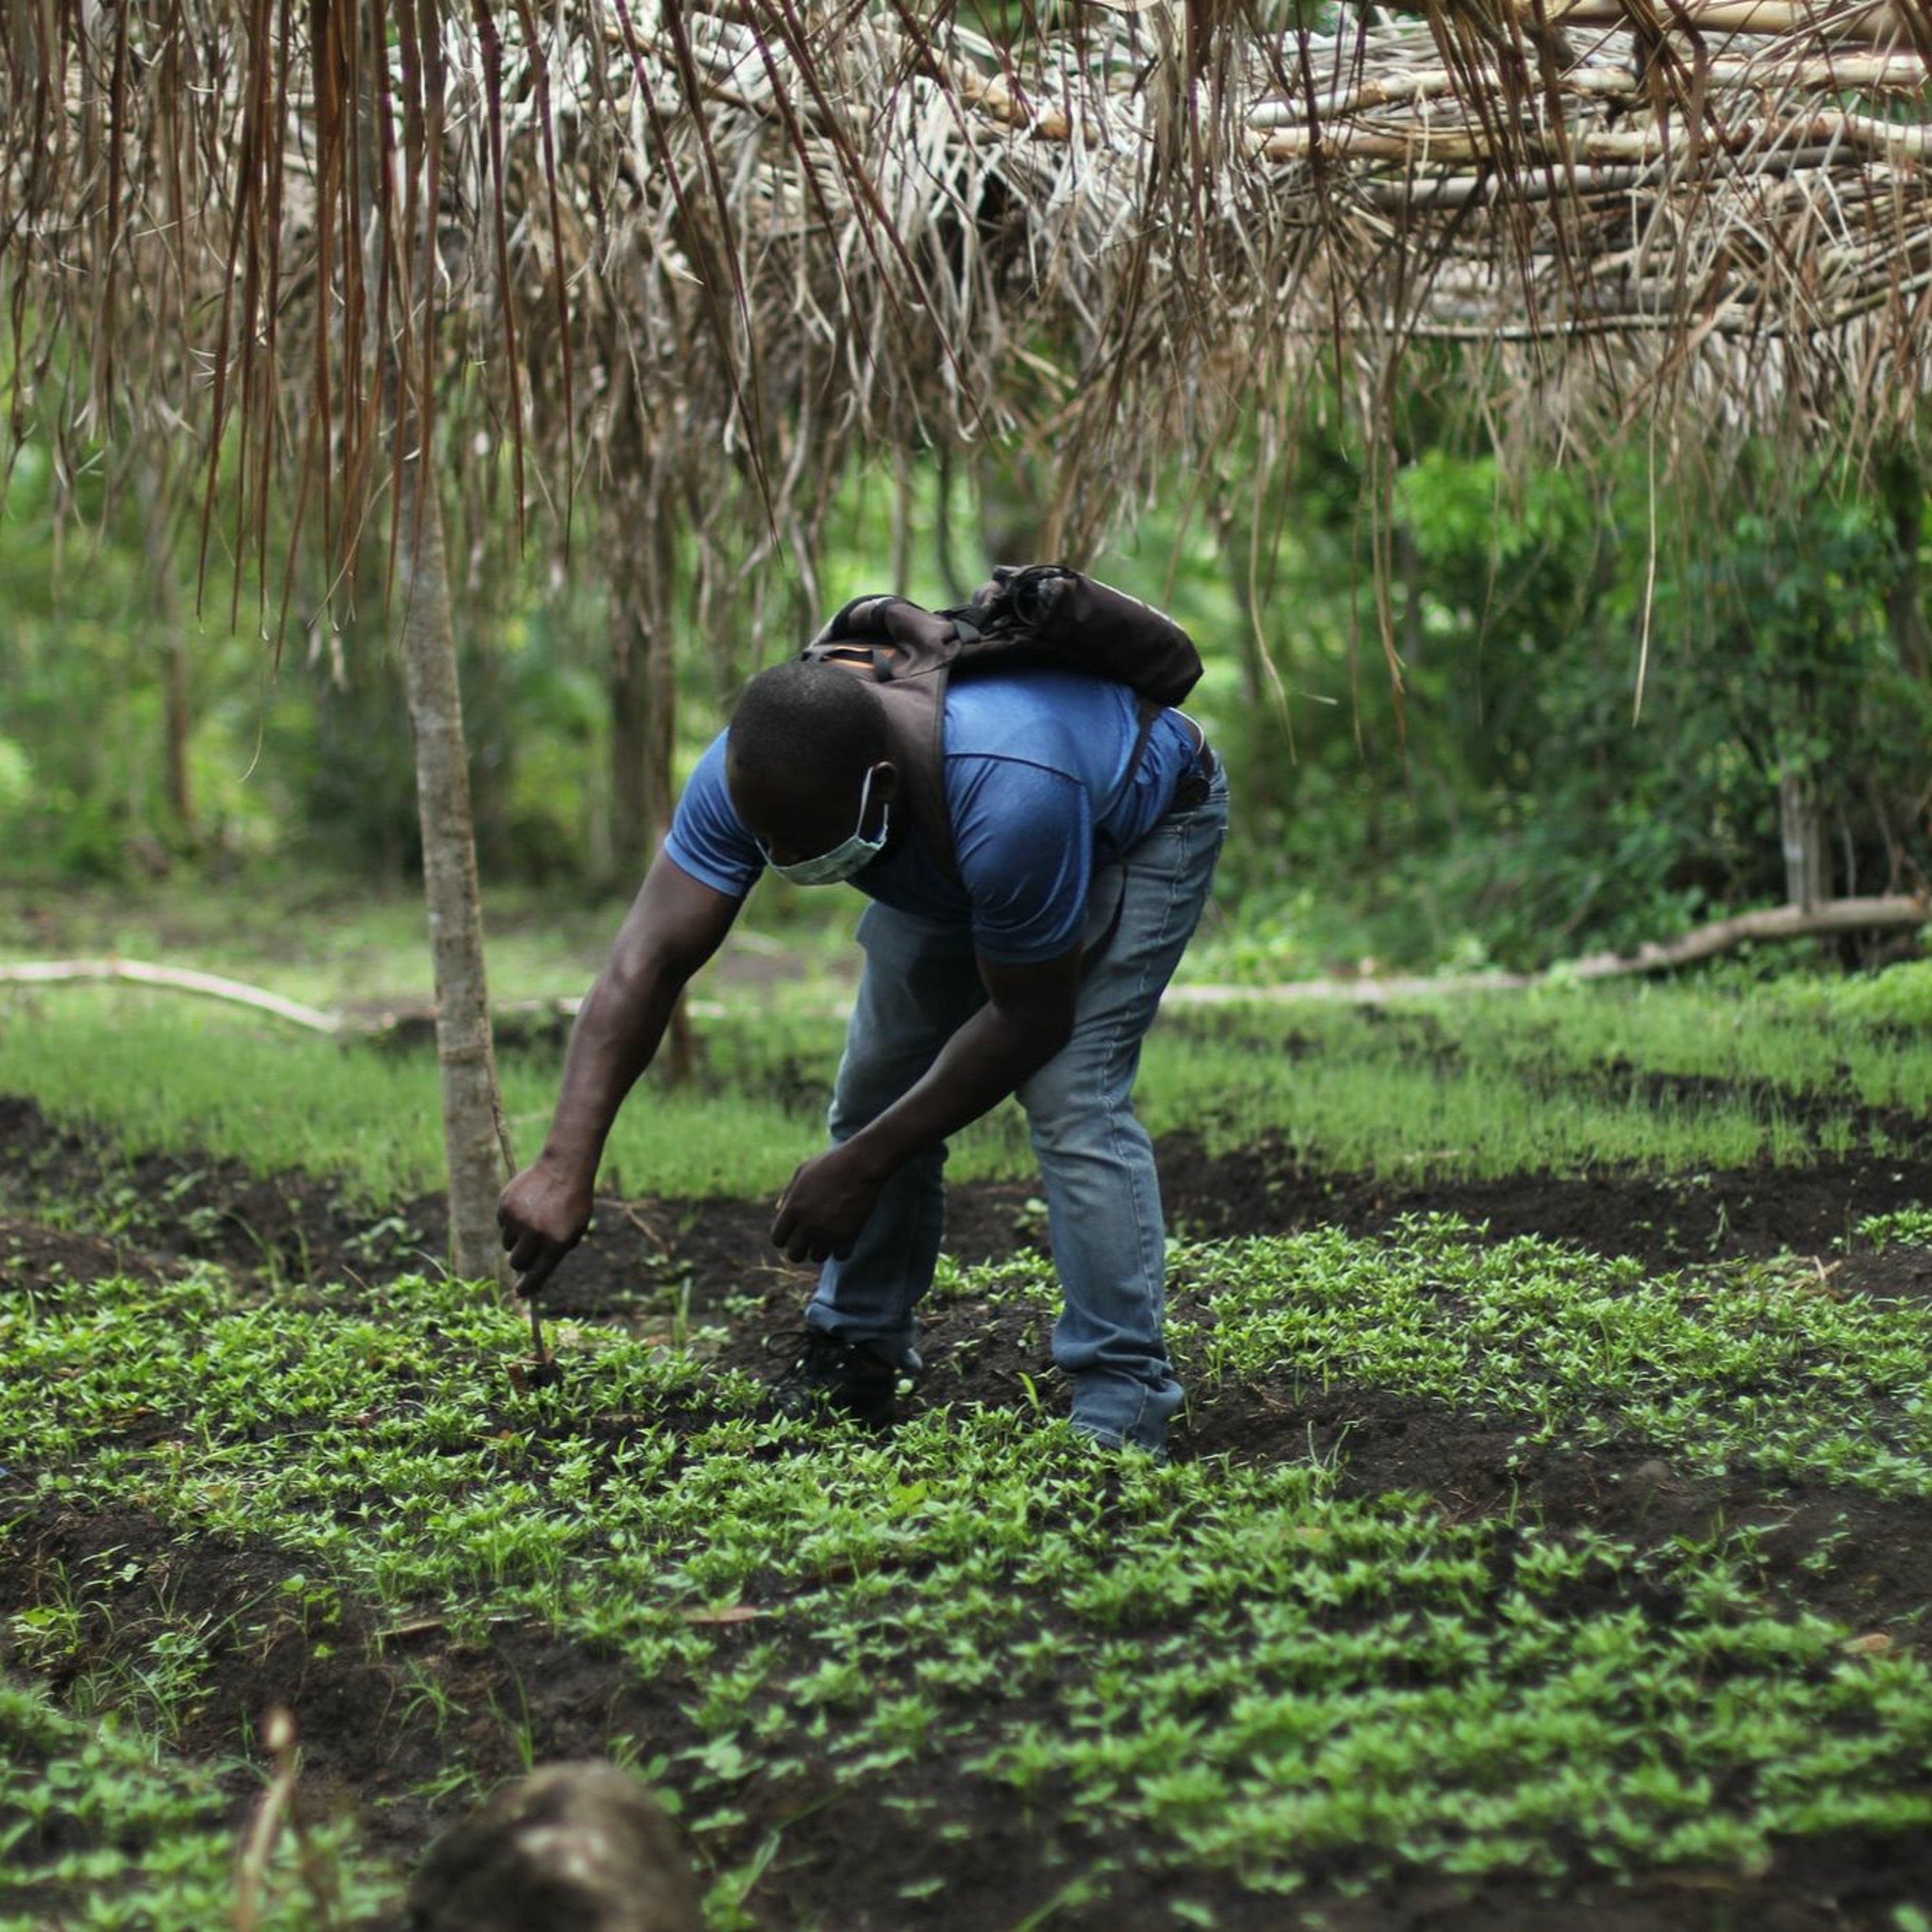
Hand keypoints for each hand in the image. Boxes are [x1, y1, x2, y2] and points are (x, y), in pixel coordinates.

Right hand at [497, 1159, 594, 1295]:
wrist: (564, 1169)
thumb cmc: (573, 1203)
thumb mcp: (574, 1231)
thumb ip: (555, 1253)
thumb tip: (534, 1273)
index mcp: (556, 1244)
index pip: (536, 1276)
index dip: (527, 1288)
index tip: (521, 1293)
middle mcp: (535, 1234)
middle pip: (517, 1263)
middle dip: (522, 1260)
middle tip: (530, 1248)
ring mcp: (518, 1220)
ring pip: (508, 1244)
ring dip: (517, 1238)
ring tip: (533, 1219)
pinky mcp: (506, 1206)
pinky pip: (503, 1224)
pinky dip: (512, 1220)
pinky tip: (527, 1206)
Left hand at [771, 1143, 882, 1265]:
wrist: (860, 1164)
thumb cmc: (830, 1164)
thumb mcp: (802, 1172)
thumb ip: (788, 1193)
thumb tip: (778, 1209)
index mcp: (792, 1209)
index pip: (778, 1239)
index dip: (784, 1238)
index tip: (793, 1233)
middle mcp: (807, 1225)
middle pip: (795, 1255)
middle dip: (800, 1249)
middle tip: (810, 1240)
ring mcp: (828, 1232)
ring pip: (817, 1257)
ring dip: (821, 1250)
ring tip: (828, 1238)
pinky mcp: (848, 1235)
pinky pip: (840, 1256)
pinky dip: (841, 1250)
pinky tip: (844, 1239)